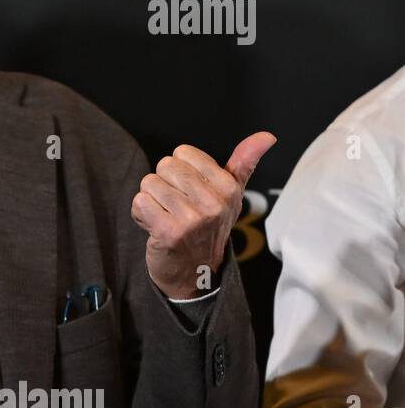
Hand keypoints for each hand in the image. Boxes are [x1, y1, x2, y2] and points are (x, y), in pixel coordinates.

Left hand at [132, 132, 275, 299]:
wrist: (195, 271)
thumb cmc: (209, 226)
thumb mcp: (231, 194)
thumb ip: (244, 163)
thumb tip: (267, 136)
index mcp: (228, 187)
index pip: (182, 153)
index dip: (179, 170)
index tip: (190, 191)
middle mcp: (214, 203)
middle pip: (165, 166)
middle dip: (164, 184)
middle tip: (176, 207)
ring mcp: (192, 219)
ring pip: (149, 184)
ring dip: (152, 201)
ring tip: (167, 217)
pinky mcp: (169, 233)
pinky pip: (140, 203)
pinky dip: (141, 214)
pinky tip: (155, 227)